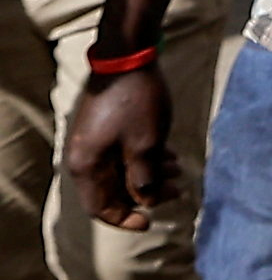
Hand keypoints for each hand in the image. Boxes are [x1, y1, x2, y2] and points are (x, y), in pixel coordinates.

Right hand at [63, 69, 176, 231]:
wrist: (128, 58)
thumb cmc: (137, 102)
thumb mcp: (146, 145)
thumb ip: (144, 178)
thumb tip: (145, 200)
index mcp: (87, 166)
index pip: (100, 208)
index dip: (125, 219)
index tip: (150, 221)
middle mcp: (85, 157)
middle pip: (113, 191)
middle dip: (146, 193)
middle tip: (177, 188)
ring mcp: (94, 141)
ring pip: (122, 171)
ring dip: (150, 174)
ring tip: (178, 169)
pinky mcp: (106, 128)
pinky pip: (124, 154)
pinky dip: (146, 158)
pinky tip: (170, 154)